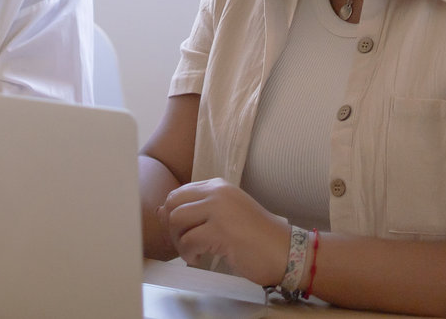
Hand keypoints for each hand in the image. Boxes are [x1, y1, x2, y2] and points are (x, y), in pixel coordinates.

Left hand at [160, 178, 290, 286]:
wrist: (285, 251)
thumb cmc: (256, 237)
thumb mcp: (224, 216)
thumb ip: (196, 211)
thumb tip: (160, 211)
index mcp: (218, 186)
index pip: (179, 193)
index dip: (173, 215)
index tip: (181, 232)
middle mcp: (217, 192)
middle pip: (173, 203)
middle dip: (171, 227)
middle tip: (183, 244)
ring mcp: (219, 209)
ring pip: (176, 220)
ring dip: (179, 241)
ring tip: (191, 253)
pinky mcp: (220, 230)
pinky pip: (188, 240)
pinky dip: (188, 254)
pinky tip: (199, 259)